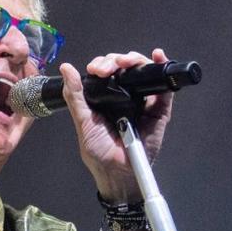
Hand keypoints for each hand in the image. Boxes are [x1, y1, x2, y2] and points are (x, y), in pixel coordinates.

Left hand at [60, 48, 173, 201]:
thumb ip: (75, 96)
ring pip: (143, 71)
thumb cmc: (99, 152)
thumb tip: (67, 69)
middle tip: (107, 68)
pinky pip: (164, 87)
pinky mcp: (159, 109)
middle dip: (116, 60)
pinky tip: (156, 57)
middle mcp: (126, 96)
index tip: (94, 69)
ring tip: (126, 61)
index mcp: (106, 98)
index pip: (107, 71)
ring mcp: (144, 101)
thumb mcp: (83, 121)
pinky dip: (161, 67)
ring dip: (135, 59)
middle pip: (125, 67)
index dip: (102, 64)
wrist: (118, 173)